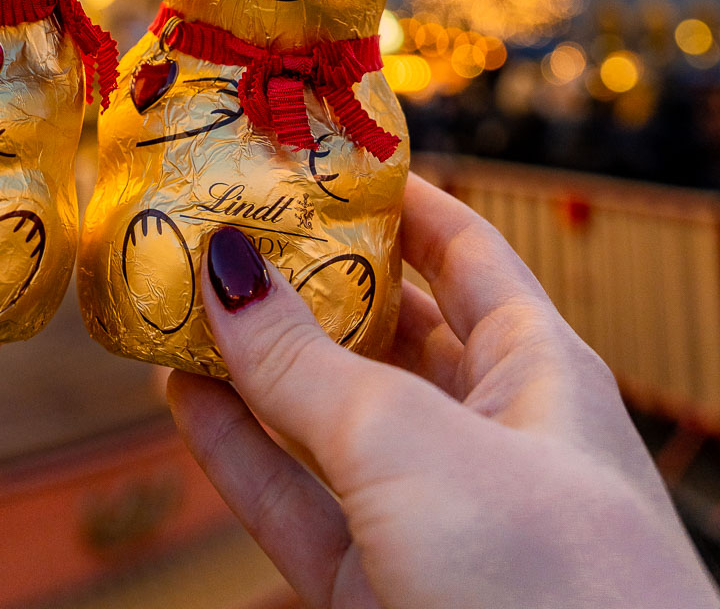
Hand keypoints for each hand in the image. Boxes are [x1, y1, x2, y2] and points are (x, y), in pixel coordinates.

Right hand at [169, 173, 717, 608]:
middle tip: (215, 226)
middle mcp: (486, 435)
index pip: (463, 254)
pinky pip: (298, 508)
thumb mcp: (413, 445)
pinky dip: (240, 456)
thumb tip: (221, 266)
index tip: (311, 155)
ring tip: (174, 303)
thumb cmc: (544, 576)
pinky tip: (181, 401)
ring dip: (252, 369)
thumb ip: (306, 364)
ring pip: (327, 422)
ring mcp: (431, 519)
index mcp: (537, 371)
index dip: (392, 202)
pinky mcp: (382, 595)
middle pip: (384, 332)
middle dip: (302, 284)